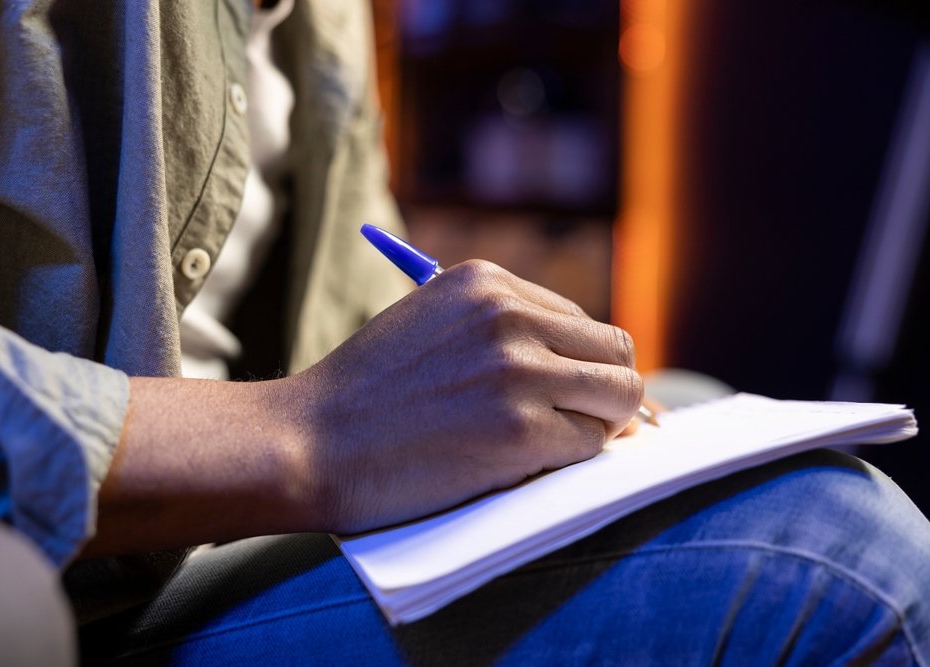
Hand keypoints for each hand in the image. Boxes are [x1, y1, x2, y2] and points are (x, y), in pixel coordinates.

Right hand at [85, 261, 641, 555]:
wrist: (308, 442)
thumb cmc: (365, 394)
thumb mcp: (432, 324)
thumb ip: (501, 329)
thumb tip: (581, 361)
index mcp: (487, 282)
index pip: (582, 321)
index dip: (583, 365)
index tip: (573, 396)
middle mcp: (509, 315)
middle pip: (616, 351)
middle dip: (606, 393)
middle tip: (577, 424)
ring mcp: (517, 371)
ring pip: (621, 395)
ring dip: (597, 426)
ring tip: (551, 442)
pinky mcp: (520, 431)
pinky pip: (591, 445)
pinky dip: (570, 460)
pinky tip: (524, 462)